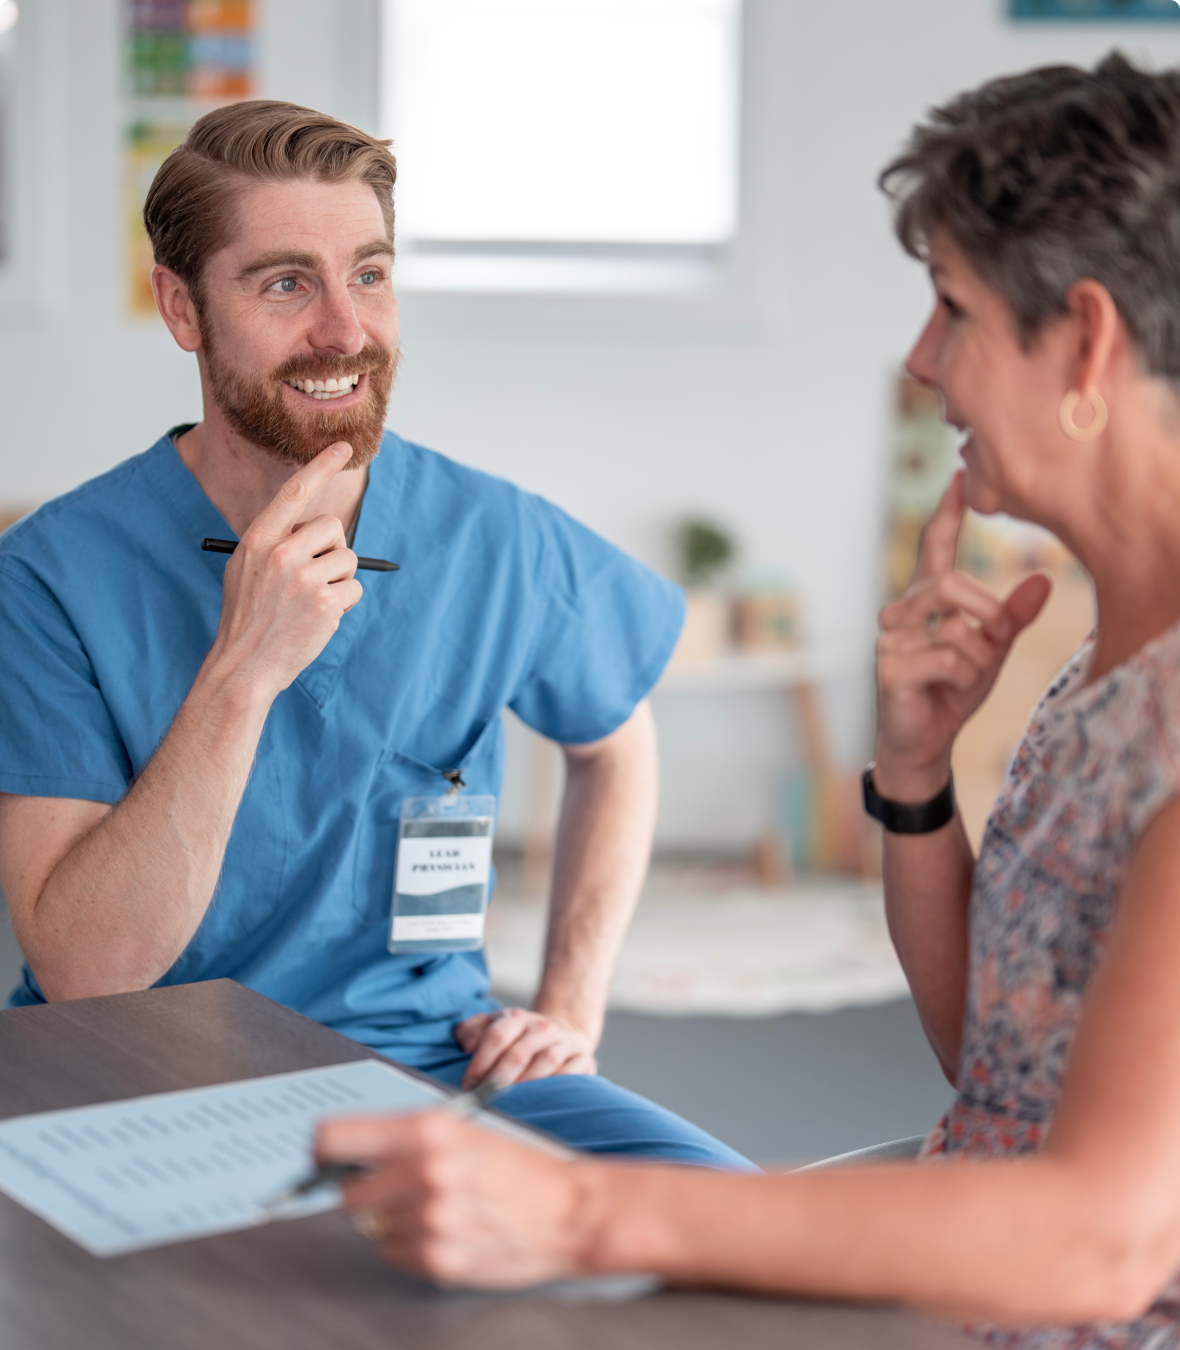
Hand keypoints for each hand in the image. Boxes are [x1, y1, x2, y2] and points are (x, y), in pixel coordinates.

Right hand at [210, 442, 362, 699]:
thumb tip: (315, 530)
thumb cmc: (247, 618)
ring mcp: (303, 578)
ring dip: (338, 581)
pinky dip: (344, 605)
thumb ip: (275, 545)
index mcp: (258, 540)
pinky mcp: (325, 603)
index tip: (344, 446)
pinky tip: (319, 619)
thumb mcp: (246, 570)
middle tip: (313, 577)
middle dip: (332, 550)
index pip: (296, 491)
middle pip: (332, 527)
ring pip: (348, 560)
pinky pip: (354, 589)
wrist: (244, 666)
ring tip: (310, 603)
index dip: (321, 465)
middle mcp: (280, 553)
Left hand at [316, 1111, 588, 1287]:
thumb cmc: (515, 1166)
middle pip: (346, 1191)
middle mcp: (425, 1170)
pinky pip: (393, 1254)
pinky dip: (411, 1246)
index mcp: (428, 1128)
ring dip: (393, 1220)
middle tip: (397, 1188)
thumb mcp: (462, 1130)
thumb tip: (338, 1153)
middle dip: (365, 1191)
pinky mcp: (438, 1259)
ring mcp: (431, 1219)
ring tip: (436, 1209)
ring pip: (371, 1226)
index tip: (322, 1159)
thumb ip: (404, 1138)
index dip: (322, 1152)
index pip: (333, 1139)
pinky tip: (446, 1231)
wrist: (568, 1210)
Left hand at [454, 1008, 597, 1089]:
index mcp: (517, 1018)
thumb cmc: (519, 1037)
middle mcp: (542, 1027)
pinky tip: (541, 1099)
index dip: (480, 1062)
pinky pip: (570, 1073)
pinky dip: (555, 1086)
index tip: (468, 1084)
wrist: (562, 1033)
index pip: (497, 1036)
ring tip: (510, 1103)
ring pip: (545, 1062)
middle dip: (498, 1080)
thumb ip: (472, 1030)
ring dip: (526, 1085)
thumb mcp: (494, 1025)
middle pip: (518, 1053)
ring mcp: (564, 1043)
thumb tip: (466, 1044)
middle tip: (485, 1099)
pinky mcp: (583, 1059)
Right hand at [874, 471, 1051, 799]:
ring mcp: (891, 639)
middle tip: (999, 637)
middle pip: (950, 581)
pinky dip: (964, 678)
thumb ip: (1013, 617)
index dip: (947, 513)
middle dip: (988, 610)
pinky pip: (949, 659)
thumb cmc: (952, 690)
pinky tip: (949, 690)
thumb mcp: (992, 650)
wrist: (925, 741)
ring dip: (978, 654)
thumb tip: (1043, 580)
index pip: (935, 547)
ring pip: (954, 624)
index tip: (959, 477)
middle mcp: (902, 611)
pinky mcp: (890, 667)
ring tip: (970, 673)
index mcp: (926, 600)